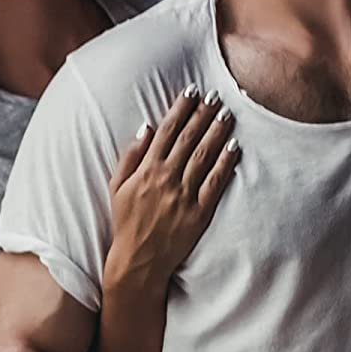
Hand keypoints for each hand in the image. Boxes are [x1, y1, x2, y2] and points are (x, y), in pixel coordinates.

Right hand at [106, 85, 238, 282]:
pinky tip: (234, 147)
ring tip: (227, 113)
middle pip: (189, 138)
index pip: (167, 131)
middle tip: (216, 95)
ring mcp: (184, 195)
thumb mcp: (116, 188)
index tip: (192, 91)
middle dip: (203, 113)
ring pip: (204, 155)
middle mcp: (166, 178)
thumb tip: (147, 128)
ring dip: (217, 132)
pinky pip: (215, 183)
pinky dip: (225, 163)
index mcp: (146, 170)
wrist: (137, 260)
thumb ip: (130, 157)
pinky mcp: (199, 212)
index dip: (181, 108)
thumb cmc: (125, 223)